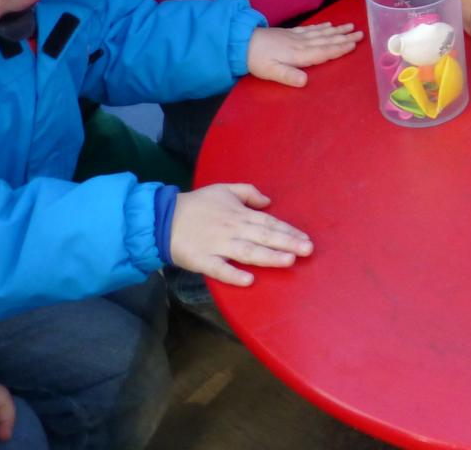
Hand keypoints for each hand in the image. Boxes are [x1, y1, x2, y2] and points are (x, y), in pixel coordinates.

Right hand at [169, 182, 311, 285]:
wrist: (163, 217)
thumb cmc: (196, 204)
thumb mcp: (224, 189)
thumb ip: (248, 193)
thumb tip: (269, 201)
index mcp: (239, 214)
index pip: (269, 223)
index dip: (288, 231)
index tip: (306, 239)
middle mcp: (233, 230)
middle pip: (264, 237)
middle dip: (287, 243)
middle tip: (308, 250)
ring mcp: (218, 246)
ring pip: (247, 252)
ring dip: (269, 257)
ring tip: (288, 261)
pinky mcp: (203, 260)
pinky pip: (219, 269)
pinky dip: (233, 275)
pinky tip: (248, 280)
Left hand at [246, 23, 360, 86]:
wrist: (241, 42)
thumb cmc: (256, 60)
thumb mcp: (271, 72)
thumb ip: (288, 76)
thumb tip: (305, 82)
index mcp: (299, 55)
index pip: (323, 52)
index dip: (339, 48)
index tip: (354, 44)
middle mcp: (301, 44)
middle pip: (326, 40)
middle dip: (344, 37)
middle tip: (361, 33)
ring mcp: (296, 37)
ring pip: (321, 33)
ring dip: (337, 30)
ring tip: (350, 26)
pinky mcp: (290, 33)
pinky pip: (310, 29)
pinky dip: (322, 27)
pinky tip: (328, 24)